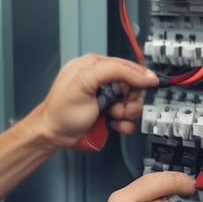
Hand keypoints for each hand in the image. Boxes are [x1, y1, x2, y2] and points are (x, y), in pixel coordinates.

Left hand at [32, 54, 157, 147]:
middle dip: (129, 100)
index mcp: (93, 66)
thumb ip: (114, 72)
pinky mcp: (108, 113)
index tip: (149, 85)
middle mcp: (101, 80)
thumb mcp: (86, 82)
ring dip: (126, 113)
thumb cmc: (61, 111)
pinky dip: (124, 123)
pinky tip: (113, 124)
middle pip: (132, 86)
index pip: (125, 65)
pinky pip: (127, 117)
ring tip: (112, 116)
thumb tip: (141, 73)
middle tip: (117, 107)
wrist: (54, 135)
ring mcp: (105, 98)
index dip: (138, 76)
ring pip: (132, 103)